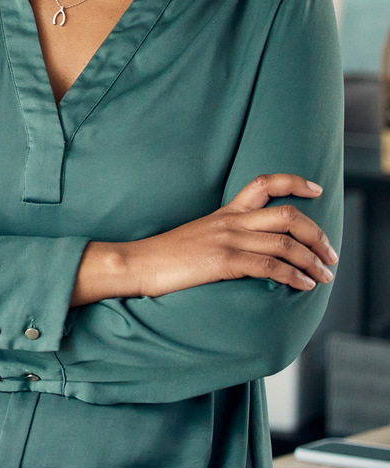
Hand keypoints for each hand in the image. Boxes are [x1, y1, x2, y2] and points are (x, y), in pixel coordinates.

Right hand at [71, 174, 337, 305]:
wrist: (137, 263)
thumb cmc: (164, 256)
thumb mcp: (198, 237)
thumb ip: (224, 236)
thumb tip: (248, 249)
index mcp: (224, 212)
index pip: (263, 184)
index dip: (294, 182)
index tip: (316, 189)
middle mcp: (230, 221)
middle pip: (286, 215)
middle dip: (316, 234)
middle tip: (330, 253)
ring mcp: (227, 239)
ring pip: (284, 242)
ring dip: (312, 260)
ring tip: (325, 276)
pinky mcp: (222, 261)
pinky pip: (268, 265)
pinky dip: (293, 275)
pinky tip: (303, 285)